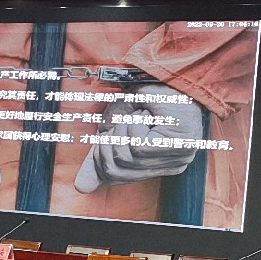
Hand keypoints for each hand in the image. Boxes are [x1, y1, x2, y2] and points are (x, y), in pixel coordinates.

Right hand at [75, 84, 206, 191]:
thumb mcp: (119, 121)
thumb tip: (80, 187)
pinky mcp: (179, 147)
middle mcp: (171, 166)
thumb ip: (102, 151)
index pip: (117, 177)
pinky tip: (144, 115)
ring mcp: (178, 159)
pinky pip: (138, 147)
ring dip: (122, 128)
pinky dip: (132, 125)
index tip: (86, 168)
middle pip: (115, 171)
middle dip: (106, 142)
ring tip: (136, 114)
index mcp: (159, 162)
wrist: (178, 72)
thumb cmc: (151, 94)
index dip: (96, 167)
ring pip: (125, 158)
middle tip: (119, 120)